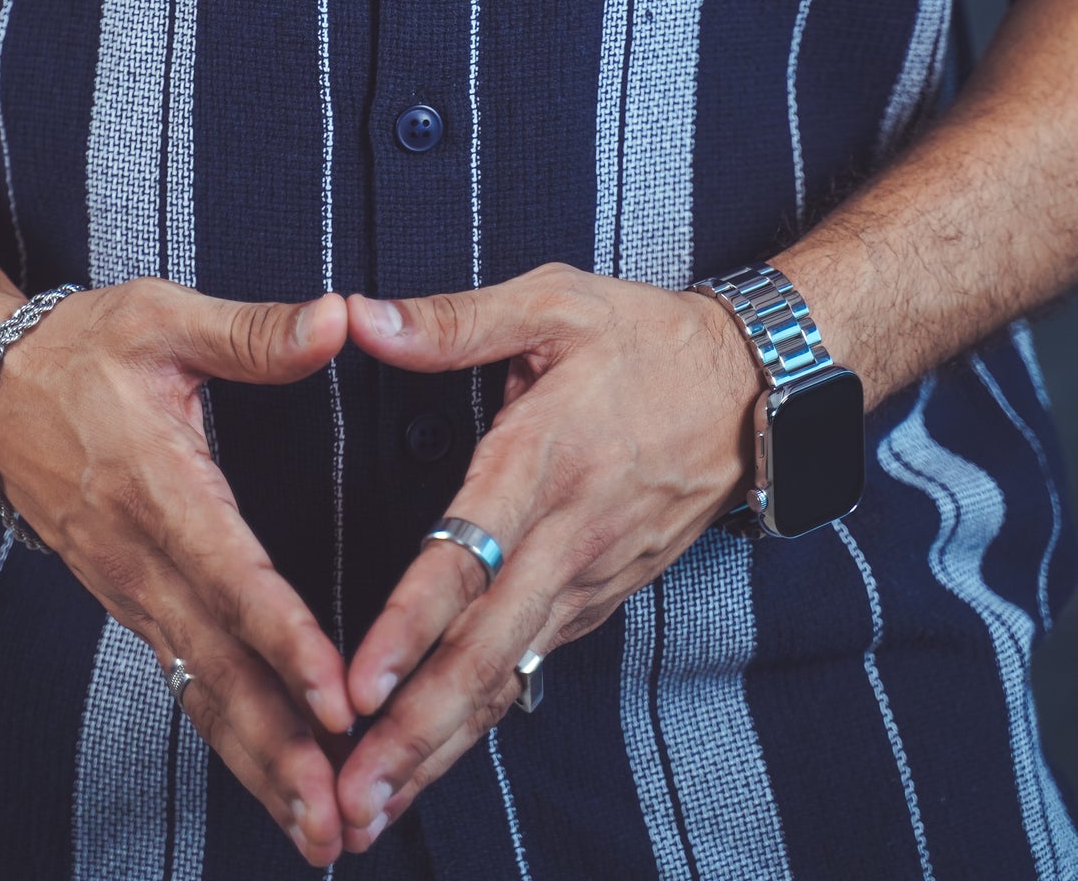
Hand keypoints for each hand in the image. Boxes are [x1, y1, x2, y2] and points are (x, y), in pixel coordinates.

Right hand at [0, 279, 353, 866]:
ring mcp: (129, 591)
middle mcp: (140, 556)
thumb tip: (340, 319)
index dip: (284, 638)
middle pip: (215, 664)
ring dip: (259, 764)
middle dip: (279, 745)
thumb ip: (254, 331)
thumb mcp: (164, 317)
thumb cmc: (82, 348)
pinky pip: (184, 682)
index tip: (337, 696)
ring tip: (320, 830)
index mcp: (157, 484)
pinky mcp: (130, 605)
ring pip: (199, 690)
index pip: (229, 574)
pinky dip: (230, 739)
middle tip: (338, 811)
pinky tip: (274, 784)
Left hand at [334, 265, 761, 849]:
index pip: (468, 559)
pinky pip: (532, 667)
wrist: (756, 387)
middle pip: (487, 652)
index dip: (410, 626)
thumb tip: (359, 317)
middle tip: (351, 795)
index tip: (358, 684)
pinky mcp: (601, 597)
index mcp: (544, 459)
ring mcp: (590, 578)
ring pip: (509, 677)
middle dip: (416, 730)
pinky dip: (479, 720)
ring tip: (372, 807)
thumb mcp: (553, 301)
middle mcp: (567, 536)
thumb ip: (452, 320)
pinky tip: (431, 760)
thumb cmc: (644, 338)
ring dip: (441, 744)